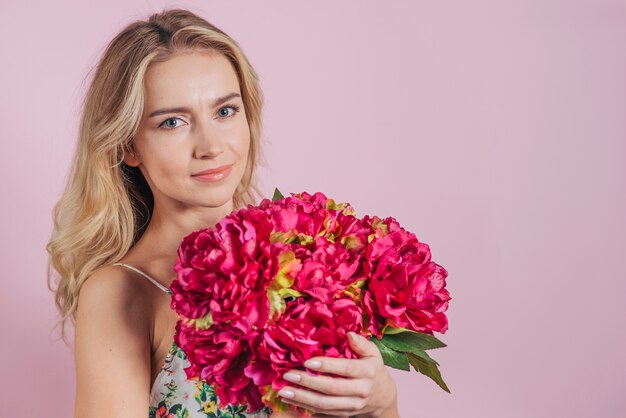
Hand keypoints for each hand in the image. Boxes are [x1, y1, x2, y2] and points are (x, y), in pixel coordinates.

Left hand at [276, 332, 398, 417]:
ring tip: (284, 391)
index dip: (327, 365)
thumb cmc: (373, 369)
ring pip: (325, 404)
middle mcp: (361, 390)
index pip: (346, 368)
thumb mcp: (373, 353)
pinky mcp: (344, 414)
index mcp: (368, 372)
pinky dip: (306, 407)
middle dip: (308, 382)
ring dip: (302, 398)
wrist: (382, 397)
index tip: (308, 361)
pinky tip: (291, 400)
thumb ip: (361, 343)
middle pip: (332, 388)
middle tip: (289, 375)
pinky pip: (323, 412)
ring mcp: (353, 405)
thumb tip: (348, 334)